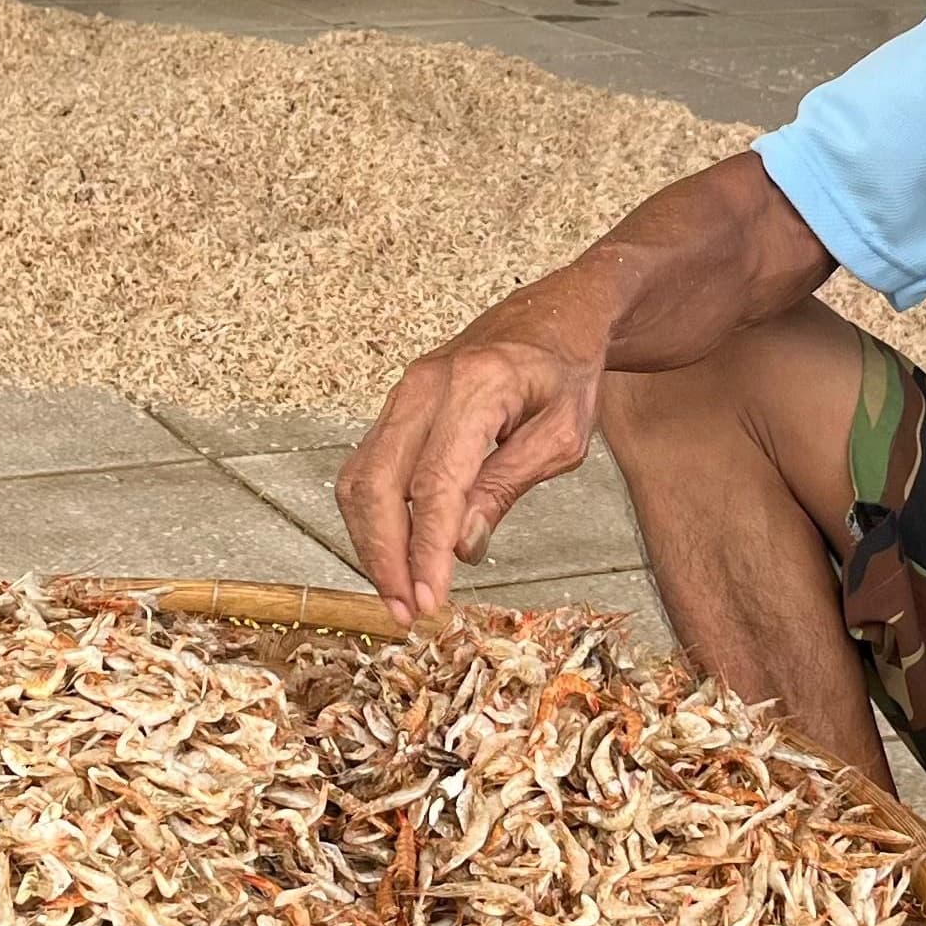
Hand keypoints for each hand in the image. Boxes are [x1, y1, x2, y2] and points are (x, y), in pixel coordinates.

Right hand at [337, 293, 609, 625]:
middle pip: (377, 484)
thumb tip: (462, 545)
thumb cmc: (566, 370)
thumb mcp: (564, 434)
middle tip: (405, 610)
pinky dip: (372, 517)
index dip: (426, 550)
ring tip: (397, 592)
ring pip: (360, 479)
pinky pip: (366, 468)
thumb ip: (509, 485)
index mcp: (476, 387)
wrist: (554, 314)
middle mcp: (425, 386)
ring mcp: (403, 393)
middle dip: (384, 557)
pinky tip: (394, 552)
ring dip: (371, 543)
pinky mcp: (397, 407)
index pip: (435, 484)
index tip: (429, 599)